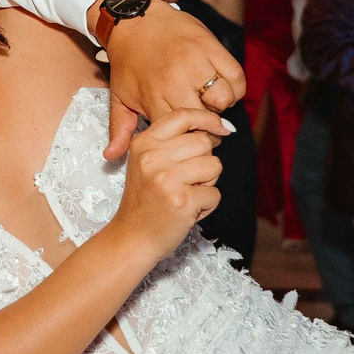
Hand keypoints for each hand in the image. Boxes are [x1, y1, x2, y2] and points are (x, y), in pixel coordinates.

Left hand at [102, 3, 244, 158]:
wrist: (135, 19)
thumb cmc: (128, 60)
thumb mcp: (118, 95)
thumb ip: (119, 129)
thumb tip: (112, 157)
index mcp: (154, 97)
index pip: (183, 134)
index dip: (191, 140)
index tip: (191, 137)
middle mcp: (176, 81)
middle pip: (207, 119)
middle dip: (208, 126)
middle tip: (204, 121)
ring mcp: (195, 62)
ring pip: (224, 99)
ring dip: (221, 104)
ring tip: (210, 100)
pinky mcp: (211, 46)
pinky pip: (236, 76)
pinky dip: (234, 86)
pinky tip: (221, 85)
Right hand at [109, 108, 229, 256]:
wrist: (132, 238)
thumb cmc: (146, 200)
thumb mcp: (148, 163)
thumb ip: (173, 143)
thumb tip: (216, 129)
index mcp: (143, 142)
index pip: (182, 115)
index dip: (207, 119)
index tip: (221, 128)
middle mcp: (152, 156)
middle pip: (204, 142)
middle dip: (205, 161)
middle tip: (188, 181)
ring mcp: (166, 178)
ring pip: (214, 165)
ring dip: (208, 184)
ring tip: (187, 195)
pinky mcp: (182, 200)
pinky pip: (215, 194)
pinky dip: (208, 206)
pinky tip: (188, 211)